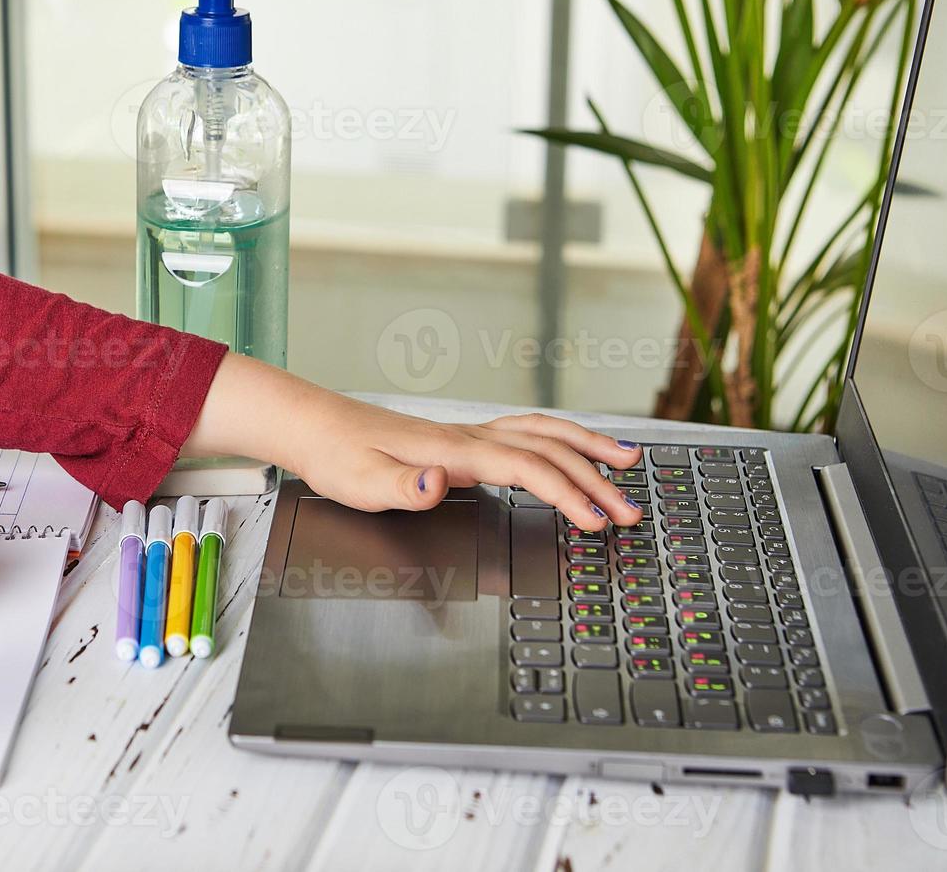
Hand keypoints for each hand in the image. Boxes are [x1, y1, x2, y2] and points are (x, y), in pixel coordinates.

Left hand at [182, 354, 644, 528]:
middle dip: (595, 480)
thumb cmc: (337, 457)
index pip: (527, 470)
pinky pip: (524, 433)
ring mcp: (467, 435)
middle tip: (632, 510)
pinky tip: (569, 449)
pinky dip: (558, 439)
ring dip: (587, 448)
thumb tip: (437, 485)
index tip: (597, 520)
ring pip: (542, 434)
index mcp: (454, 451)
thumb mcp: (361, 484)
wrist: (314, 426)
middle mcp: (468, 437)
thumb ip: (403, 488)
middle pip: (547, 452)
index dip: (568, 495)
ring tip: (627, 462)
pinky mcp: (461, 439)